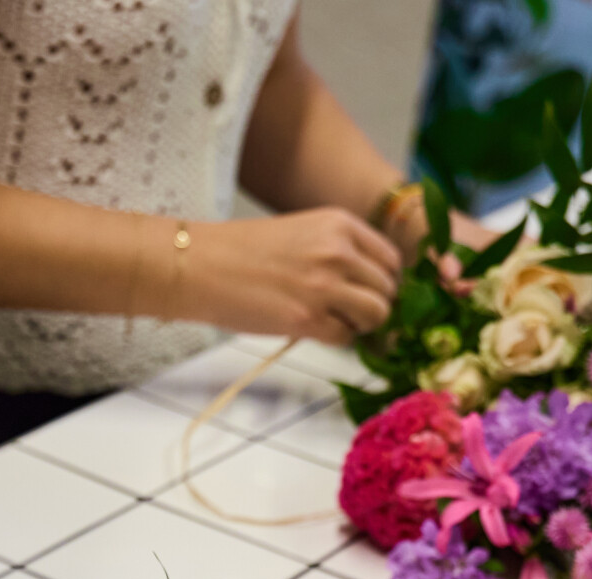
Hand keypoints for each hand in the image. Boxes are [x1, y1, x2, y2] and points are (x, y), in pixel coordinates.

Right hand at [183, 208, 401, 343]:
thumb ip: (336, 250)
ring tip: (336, 323)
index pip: (390, 259)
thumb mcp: (301, 232)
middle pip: (388, 290)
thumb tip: (363, 283)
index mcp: (340, 225)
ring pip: (376, 315)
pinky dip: (336, 340)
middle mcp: (339, 251)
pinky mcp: (308, 318)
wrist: (201, 266)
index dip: (382, 282)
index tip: (368, 292)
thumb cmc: (240, 251)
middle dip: (374, 306)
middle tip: (350, 314)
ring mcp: (325, 285)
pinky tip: (313, 329)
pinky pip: (345, 337)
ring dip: (361, 326)